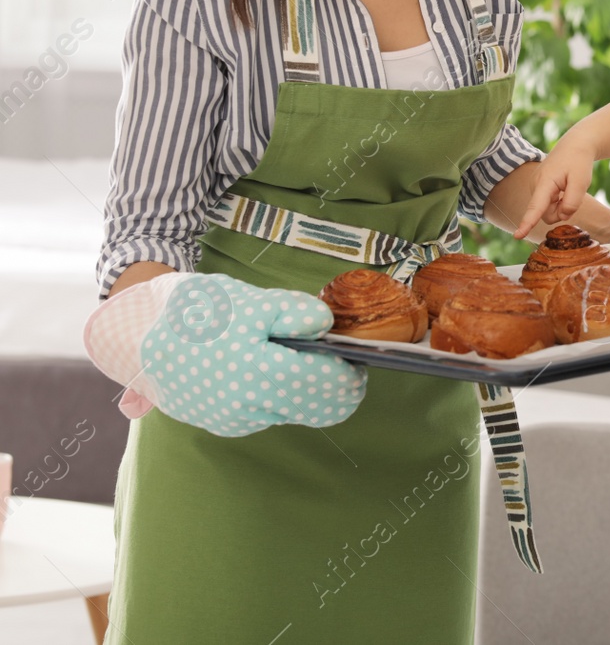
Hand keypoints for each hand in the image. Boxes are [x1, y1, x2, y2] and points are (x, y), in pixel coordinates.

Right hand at [85, 272, 366, 436]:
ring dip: (308, 394)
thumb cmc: (195, 311)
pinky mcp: (222, 424)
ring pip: (291, 413)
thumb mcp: (248, 301)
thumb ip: (291, 313)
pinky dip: (282, 397)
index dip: (348, 375)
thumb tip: (325, 328)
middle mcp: (245, 407)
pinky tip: (275, 371)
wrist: (136, 334)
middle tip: (346, 367)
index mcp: (255, 374)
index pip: (324, 386)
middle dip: (337, 390)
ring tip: (308, 362)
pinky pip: (267, 414)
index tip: (359, 362)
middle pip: (314, 410)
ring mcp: (232, 420)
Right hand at [516, 138, 597, 237]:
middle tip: (573, 194)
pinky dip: (558, 201)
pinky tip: (562, 188)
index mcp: (545, 182)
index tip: (517, 236)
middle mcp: (535, 185)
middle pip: (546, 214)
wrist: (574, 146)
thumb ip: (572, 201)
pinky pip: (547, 205)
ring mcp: (535, 187)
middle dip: (560, 212)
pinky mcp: (537, 188)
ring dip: (560, 206)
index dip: (527, 223)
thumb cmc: (578, 162)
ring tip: (567, 188)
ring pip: (547, 210)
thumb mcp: (582, 181)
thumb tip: (561, 216)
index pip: (536, 207)